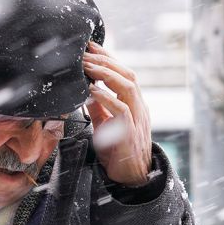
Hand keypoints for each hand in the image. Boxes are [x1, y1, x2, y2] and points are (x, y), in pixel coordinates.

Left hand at [82, 42, 153, 185]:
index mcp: (133, 103)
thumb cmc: (117, 150)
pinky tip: (93, 91)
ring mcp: (137, 119)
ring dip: (106, 74)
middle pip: (128, 75)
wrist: (130, 177)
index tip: (91, 47)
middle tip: (85, 52)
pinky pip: (121, 110)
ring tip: (87, 66)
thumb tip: (85, 90)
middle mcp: (139, 107)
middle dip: (106, 60)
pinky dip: (107, 98)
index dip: (109, 58)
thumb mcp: (105, 124)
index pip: (124, 73)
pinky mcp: (131, 133)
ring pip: (128, 88)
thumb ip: (98, 107)